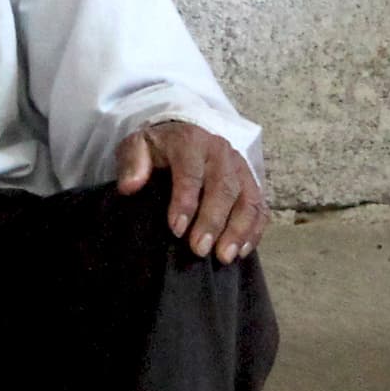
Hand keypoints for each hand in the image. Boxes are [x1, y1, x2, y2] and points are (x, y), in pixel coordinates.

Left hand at [116, 120, 265, 261]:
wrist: (186, 133)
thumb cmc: (159, 147)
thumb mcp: (137, 146)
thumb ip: (132, 163)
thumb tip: (130, 186)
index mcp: (190, 141)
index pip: (190, 172)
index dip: (185, 201)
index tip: (176, 229)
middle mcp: (220, 152)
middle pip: (223, 187)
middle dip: (213, 221)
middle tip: (199, 250)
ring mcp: (240, 167)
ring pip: (247, 198)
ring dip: (238, 230)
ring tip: (224, 257)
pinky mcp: (251, 182)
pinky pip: (260, 207)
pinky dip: (254, 230)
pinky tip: (242, 251)